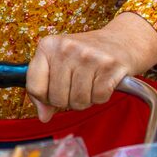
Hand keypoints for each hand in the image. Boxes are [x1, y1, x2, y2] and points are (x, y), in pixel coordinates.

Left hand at [26, 12, 156, 122]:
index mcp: (48, 46)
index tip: (53, 93)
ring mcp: (88, 56)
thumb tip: (43, 116)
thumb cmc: (85, 55)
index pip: (34, 87)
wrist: (122, 40)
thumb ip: (44, 89)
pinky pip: (98, 98)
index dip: (44, 98)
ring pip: (77, 101)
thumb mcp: (58, 64)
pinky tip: (102, 83)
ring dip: (84, 100)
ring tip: (89, 84)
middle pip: (56, 98)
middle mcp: (66, 48)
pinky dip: (100, 97)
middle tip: (76, 88)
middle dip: (66, 101)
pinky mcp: (109, 66)